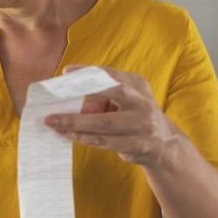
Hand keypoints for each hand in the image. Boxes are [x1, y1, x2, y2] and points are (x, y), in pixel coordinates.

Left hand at [44, 66, 181, 166]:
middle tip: (54, 102)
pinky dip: (84, 137)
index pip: (111, 74)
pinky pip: (105, 141)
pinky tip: (67, 135)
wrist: (164, 145)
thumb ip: (102, 95)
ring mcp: (142, 124)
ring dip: (75, 123)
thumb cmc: (134, 117)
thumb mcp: (125, 100)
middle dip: (81, 95)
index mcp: (138, 84)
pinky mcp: (138, 145)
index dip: (88, 72)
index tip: (66, 72)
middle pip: (112, 92)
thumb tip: (67, 95)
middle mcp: (142, 102)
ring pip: (104, 123)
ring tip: (53, 122)